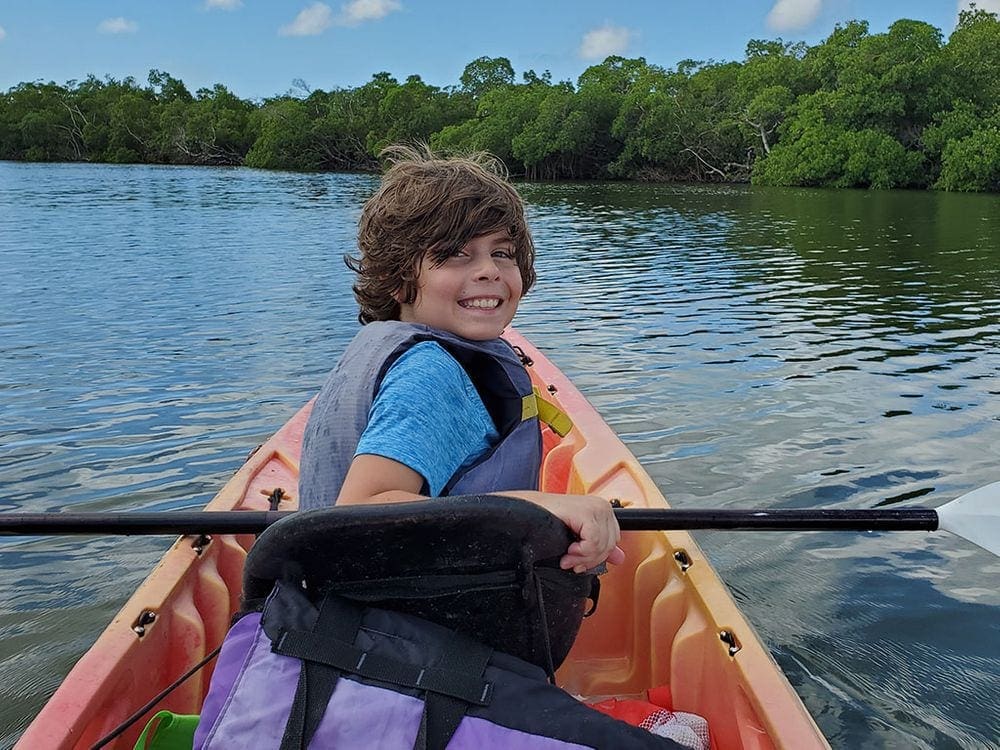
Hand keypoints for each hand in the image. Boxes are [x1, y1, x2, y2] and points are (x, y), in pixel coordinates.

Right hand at [510, 491, 624, 572]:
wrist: (526, 511)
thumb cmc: (546, 521)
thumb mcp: (576, 537)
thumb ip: (598, 546)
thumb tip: (620, 558)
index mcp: (601, 510)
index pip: (613, 541)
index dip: (596, 557)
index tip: (579, 562)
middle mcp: (601, 506)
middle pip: (609, 545)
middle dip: (589, 559)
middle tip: (571, 562)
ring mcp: (595, 507)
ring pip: (602, 545)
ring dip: (582, 557)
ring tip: (567, 557)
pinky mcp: (586, 512)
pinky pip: (593, 542)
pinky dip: (581, 551)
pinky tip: (568, 550)